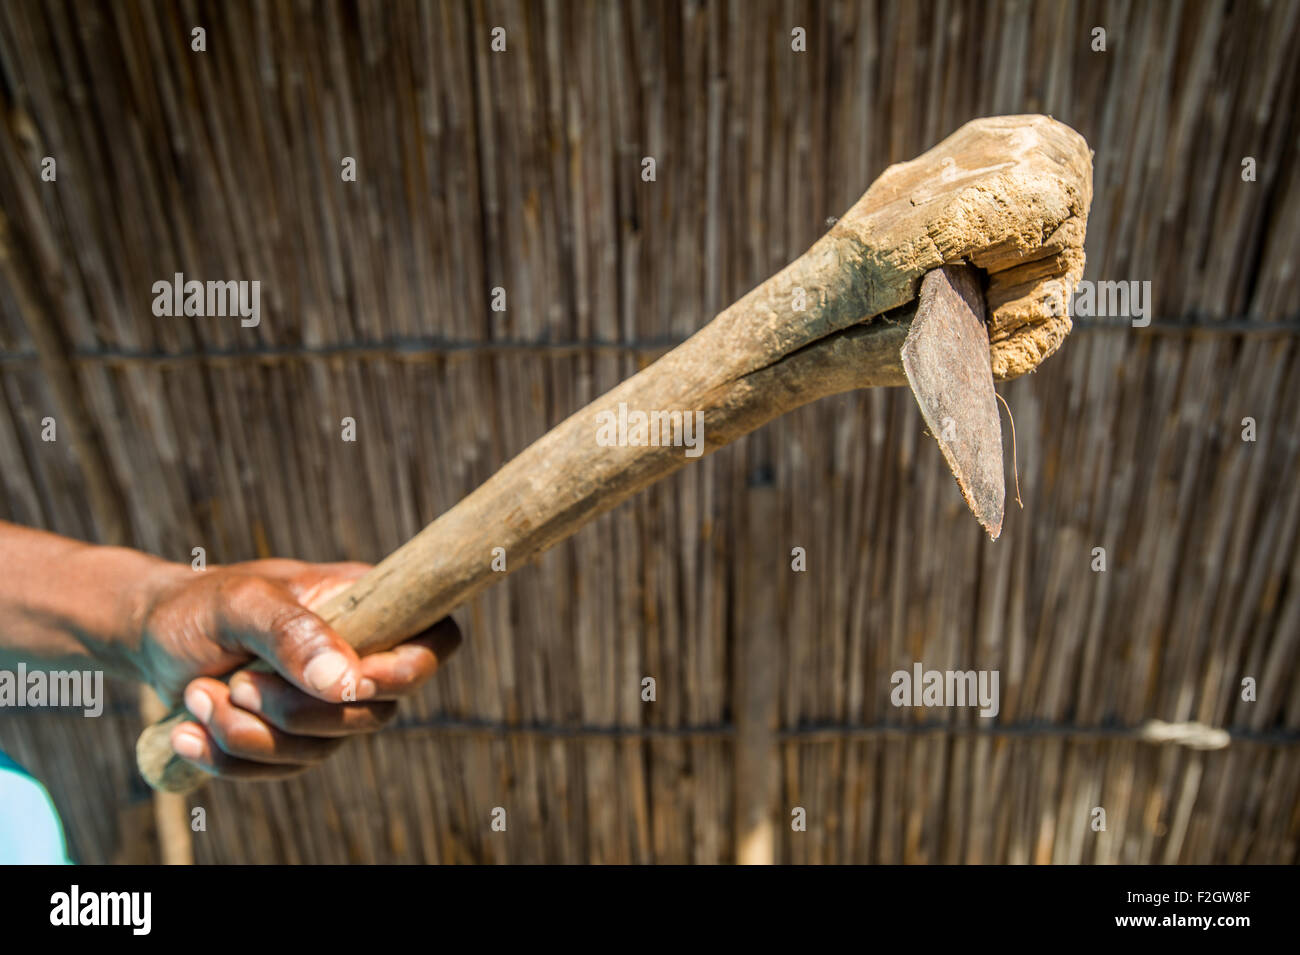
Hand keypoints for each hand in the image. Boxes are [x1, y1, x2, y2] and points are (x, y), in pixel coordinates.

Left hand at [134, 559, 459, 779]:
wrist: (152, 635)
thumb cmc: (201, 604)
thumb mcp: (242, 604)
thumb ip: (294, 633)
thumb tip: (346, 682)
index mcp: (368, 608)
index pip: (434, 643)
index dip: (406, 672)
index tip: (351, 682)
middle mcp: (358, 658)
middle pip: (377, 714)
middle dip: (297, 711)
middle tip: (237, 682)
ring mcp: (327, 704)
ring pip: (322, 750)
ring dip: (248, 733)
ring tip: (197, 694)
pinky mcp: (292, 740)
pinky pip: (279, 771)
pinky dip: (228, 757)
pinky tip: (189, 730)